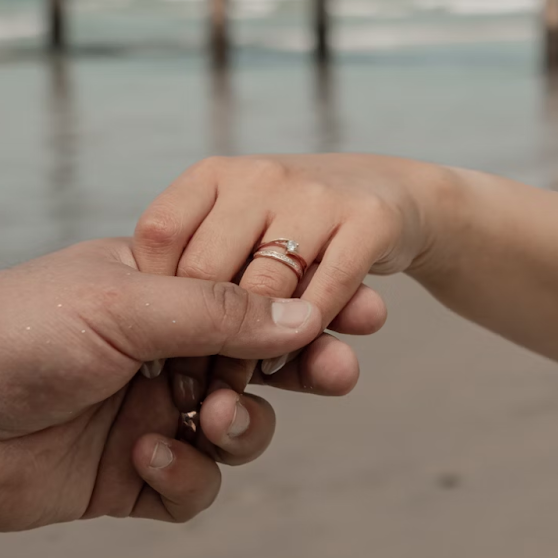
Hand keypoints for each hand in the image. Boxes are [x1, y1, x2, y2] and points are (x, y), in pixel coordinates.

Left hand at [0, 238, 326, 529]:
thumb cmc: (14, 330)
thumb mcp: (125, 302)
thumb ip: (222, 311)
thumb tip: (308, 312)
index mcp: (163, 291)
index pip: (259, 294)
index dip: (313, 304)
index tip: (364, 311)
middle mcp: (164, 351)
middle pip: (265, 362)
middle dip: (304, 368)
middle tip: (338, 373)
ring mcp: (151, 412)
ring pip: (241, 428)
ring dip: (241, 427)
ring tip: (214, 419)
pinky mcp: (129, 476)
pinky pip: (195, 485)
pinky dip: (186, 476)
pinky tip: (151, 457)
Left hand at [132, 155, 435, 395]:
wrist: (398, 193)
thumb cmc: (286, 229)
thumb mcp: (231, 234)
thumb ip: (199, 282)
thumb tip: (188, 348)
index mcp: (213, 177)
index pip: (160, 233)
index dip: (159, 295)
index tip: (169, 335)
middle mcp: (258, 177)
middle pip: (208, 270)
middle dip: (202, 337)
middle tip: (208, 381)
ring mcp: (316, 195)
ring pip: (266, 289)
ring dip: (256, 349)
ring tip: (253, 374)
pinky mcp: (370, 218)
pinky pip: (328, 290)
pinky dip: (311, 334)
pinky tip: (309, 353)